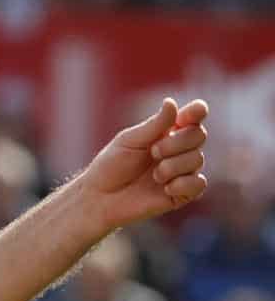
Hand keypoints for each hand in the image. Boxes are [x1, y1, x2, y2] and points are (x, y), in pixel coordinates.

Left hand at [78, 97, 208, 229]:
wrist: (100, 198)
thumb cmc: (111, 166)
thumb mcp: (130, 141)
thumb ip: (154, 124)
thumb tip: (171, 102)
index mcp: (169, 131)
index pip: (195, 115)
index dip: (197, 112)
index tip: (184, 118)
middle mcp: (180, 149)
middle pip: (199, 135)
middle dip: (176, 143)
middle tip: (153, 152)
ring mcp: (182, 171)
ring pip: (198, 159)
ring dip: (173, 166)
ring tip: (154, 175)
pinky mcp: (182, 193)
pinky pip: (198, 185)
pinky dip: (183, 184)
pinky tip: (165, 188)